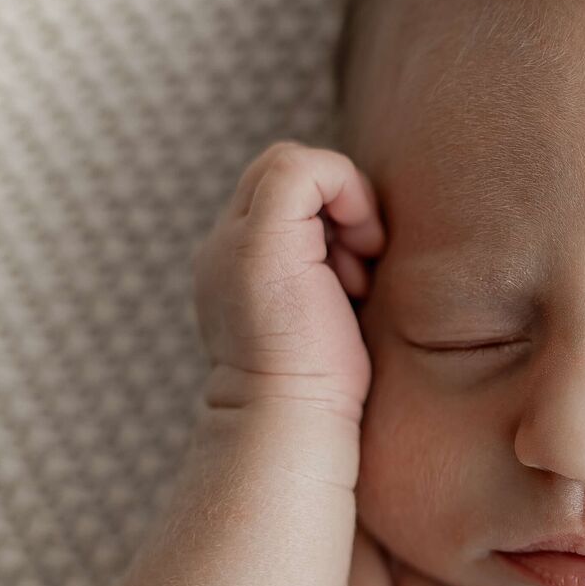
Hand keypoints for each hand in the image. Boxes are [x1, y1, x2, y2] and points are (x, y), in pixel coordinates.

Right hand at [191, 140, 386, 417]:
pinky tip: (361, 252)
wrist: (291, 422)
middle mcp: (223, 246)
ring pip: (291, 164)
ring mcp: (234, 240)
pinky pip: (302, 165)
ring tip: (354, 275)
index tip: (355, 272)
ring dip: (344, 207)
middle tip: (360, 265)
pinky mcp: (260, 238)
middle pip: (282, 174)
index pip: (279, 197)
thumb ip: (319, 274)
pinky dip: (347, 192)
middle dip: (336, 207)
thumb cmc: (319, 387)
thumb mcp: (319, 315)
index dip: (328, 215)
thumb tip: (357, 248)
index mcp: (235, 266)